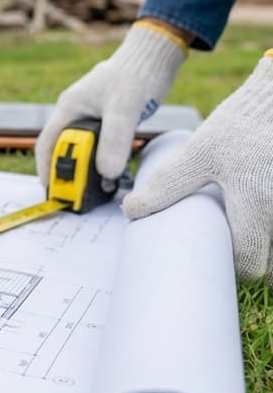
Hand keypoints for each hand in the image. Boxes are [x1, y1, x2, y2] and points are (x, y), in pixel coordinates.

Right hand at [35, 21, 188, 183]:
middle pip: (64, 149)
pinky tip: (116, 174)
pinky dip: (104, 162)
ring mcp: (92, 117)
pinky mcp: (109, 120)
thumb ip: (115, 139)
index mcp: (69, 107)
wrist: (155, 54)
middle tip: (80, 196)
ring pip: (83, 149)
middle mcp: (76, 113)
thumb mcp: (125, 107)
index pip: (47, 143)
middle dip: (69, 173)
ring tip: (100, 189)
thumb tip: (106, 173)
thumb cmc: (136, 74)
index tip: (54, 190)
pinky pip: (100, 146)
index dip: (46, 168)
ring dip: (89, 169)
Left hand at [124, 54, 272, 283]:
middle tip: (223, 248)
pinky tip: (251, 216)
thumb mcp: (199, 153)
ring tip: (237, 231)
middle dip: (249, 259)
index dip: (232, 267)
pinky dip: (267, 224)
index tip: (213, 257)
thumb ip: (168, 184)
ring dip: (260, 242)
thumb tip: (132, 210)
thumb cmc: (241, 125)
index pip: (251, 262)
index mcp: (256, 203)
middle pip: (270, 260)